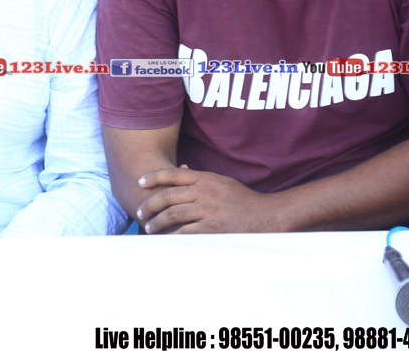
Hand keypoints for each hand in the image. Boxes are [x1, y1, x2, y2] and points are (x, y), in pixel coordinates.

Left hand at [136, 167, 274, 233]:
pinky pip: (185, 233)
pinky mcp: (213, 229)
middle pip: (168, 196)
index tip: (140, 183)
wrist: (268, 216)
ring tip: (149, 227)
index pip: (173, 174)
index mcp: (206, 179)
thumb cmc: (244, 200)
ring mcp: (208, 211)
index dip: (154, 177)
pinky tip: (165, 240)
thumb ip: (202, 177)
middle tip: (140, 212)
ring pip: (173, 214)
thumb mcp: (222, 182)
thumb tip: (182, 169)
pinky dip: (172, 236)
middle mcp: (205, 192)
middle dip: (150, 204)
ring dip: (157, 222)